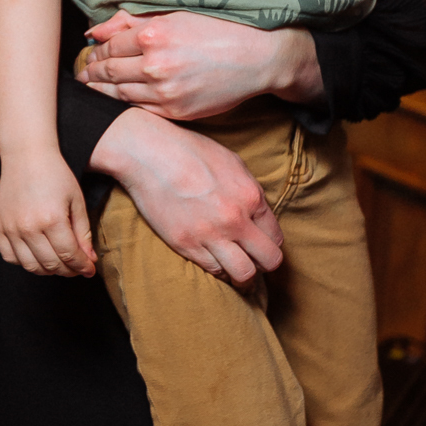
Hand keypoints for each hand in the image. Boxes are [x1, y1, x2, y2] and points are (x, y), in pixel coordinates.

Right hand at [0, 153, 95, 277]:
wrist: (26, 156)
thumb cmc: (54, 174)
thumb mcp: (76, 200)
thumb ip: (83, 232)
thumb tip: (89, 259)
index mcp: (52, 219)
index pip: (69, 255)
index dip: (82, 266)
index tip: (89, 270)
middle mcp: (29, 227)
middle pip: (51, 264)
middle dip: (68, 270)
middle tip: (76, 267)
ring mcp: (11, 228)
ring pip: (31, 266)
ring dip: (48, 270)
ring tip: (58, 263)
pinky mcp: (0, 226)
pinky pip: (9, 257)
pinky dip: (24, 262)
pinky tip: (36, 255)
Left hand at [81, 11, 322, 115]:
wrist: (257, 58)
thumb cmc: (217, 30)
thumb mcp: (176, 15)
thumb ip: (132, 22)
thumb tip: (95, 31)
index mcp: (153, 35)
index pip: (108, 45)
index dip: (95, 51)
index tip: (90, 53)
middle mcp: (155, 64)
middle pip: (108, 71)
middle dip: (91, 72)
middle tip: (82, 73)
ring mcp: (164, 91)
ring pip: (119, 93)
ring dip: (101, 91)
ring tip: (91, 88)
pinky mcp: (175, 110)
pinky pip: (139, 108)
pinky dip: (123, 104)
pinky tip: (116, 101)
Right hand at [90, 109, 282, 283]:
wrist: (148, 153)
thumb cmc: (189, 151)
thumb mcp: (232, 162)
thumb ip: (250, 191)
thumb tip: (258, 214)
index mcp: (250, 196)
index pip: (276, 236)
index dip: (270, 242)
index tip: (260, 242)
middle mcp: (235, 220)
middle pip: (269, 261)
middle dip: (265, 263)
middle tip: (254, 260)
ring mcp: (209, 235)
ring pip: (243, 275)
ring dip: (243, 274)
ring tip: (236, 267)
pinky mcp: (186, 245)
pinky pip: (212, 270)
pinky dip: (218, 269)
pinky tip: (214, 260)